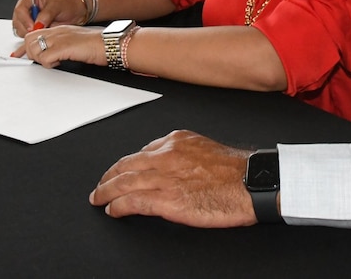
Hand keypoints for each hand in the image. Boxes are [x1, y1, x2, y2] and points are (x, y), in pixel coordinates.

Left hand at [10, 24, 103, 66]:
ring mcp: (59, 38)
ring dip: (40, 58)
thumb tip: (51, 54)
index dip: (24, 47)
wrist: (108, 42)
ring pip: (34, 48)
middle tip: (40, 60)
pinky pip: (44, 58)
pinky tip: (58, 63)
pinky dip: (48, 64)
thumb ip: (61, 44)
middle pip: (29, 40)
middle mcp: (56, 31)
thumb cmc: (97, 44)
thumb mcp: (75, 41)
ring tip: (52, 62)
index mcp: (59, 29)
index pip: (33, 34)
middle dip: (30, 53)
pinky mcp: (63, 47)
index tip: (18, 55)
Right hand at [12, 0, 86, 35]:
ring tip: (43, 31)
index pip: (20, 9)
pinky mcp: (32, 27)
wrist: (74, 11)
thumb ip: (46, 15)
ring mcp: (28, 18)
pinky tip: (41, 34)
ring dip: (30, 33)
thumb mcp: (57, 6)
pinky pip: (26, 35)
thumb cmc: (66, 4)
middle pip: (17, 21)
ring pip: (20, 29)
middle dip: (26, 28)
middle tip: (38, 31)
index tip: (32, 27)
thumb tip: (38, 24)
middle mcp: (27, 8)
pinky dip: (32, 37)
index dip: (24, 20)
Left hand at [90, 130, 256, 227]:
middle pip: (126, 164)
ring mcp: (164, 177)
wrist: (251, 183)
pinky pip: (132, 202)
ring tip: (99, 199)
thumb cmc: (237, 170)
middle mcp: (166, 155)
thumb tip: (176, 163)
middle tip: (100, 185)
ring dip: (106, 192)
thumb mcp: (207, 148)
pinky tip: (113, 210)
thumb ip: (186, 153)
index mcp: (177, 140)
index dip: (129, 163)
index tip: (123, 170)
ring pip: (123, 182)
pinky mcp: (165, 199)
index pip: (143, 151)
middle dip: (109, 175)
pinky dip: (118, 206)